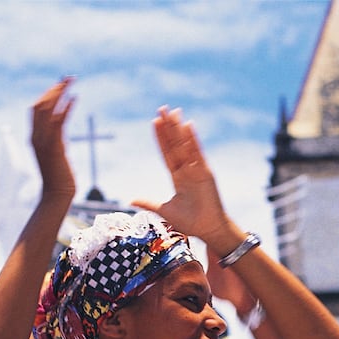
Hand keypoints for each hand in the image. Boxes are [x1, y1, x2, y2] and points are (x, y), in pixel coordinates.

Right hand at [31, 78, 75, 201]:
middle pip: (40, 104)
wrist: (57, 195)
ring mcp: (43, 141)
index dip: (47, 94)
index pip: (36, 109)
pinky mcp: (54, 146)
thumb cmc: (58, 178)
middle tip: (68, 78)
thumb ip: (56, 140)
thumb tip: (61, 130)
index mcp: (34, 137)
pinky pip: (58, 122)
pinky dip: (65, 107)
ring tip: (71, 81)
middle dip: (54, 89)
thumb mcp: (56, 153)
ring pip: (47, 109)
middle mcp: (36, 137)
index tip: (60, 85)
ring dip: (60, 92)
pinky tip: (74, 98)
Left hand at [133, 107, 232, 243]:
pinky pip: (197, 153)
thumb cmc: (190, 222)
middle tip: (162, 109)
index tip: (154, 122)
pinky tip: (187, 125)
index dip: (161, 138)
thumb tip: (131, 199)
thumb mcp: (164, 210)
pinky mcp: (205, 172)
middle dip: (168, 127)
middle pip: (175, 144)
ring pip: (184, 145)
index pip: (167, 153)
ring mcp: (196, 169)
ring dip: (178, 128)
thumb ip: (149, 202)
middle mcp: (186, 170)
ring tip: (172, 112)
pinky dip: (192, 139)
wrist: (207, 229)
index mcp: (177, 177)